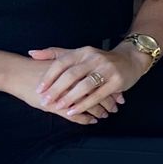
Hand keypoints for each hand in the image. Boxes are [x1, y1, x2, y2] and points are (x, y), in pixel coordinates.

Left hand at [22, 44, 146, 120]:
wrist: (131, 59)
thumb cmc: (100, 60)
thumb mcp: (79, 54)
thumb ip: (55, 54)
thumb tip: (31, 53)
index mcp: (82, 52)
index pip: (62, 63)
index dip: (50, 76)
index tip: (39, 89)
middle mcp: (94, 58)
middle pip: (72, 74)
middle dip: (57, 89)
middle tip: (45, 101)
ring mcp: (107, 69)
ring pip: (85, 85)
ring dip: (70, 98)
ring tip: (58, 107)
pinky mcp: (117, 81)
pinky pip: (98, 95)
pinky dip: (85, 104)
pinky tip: (75, 111)